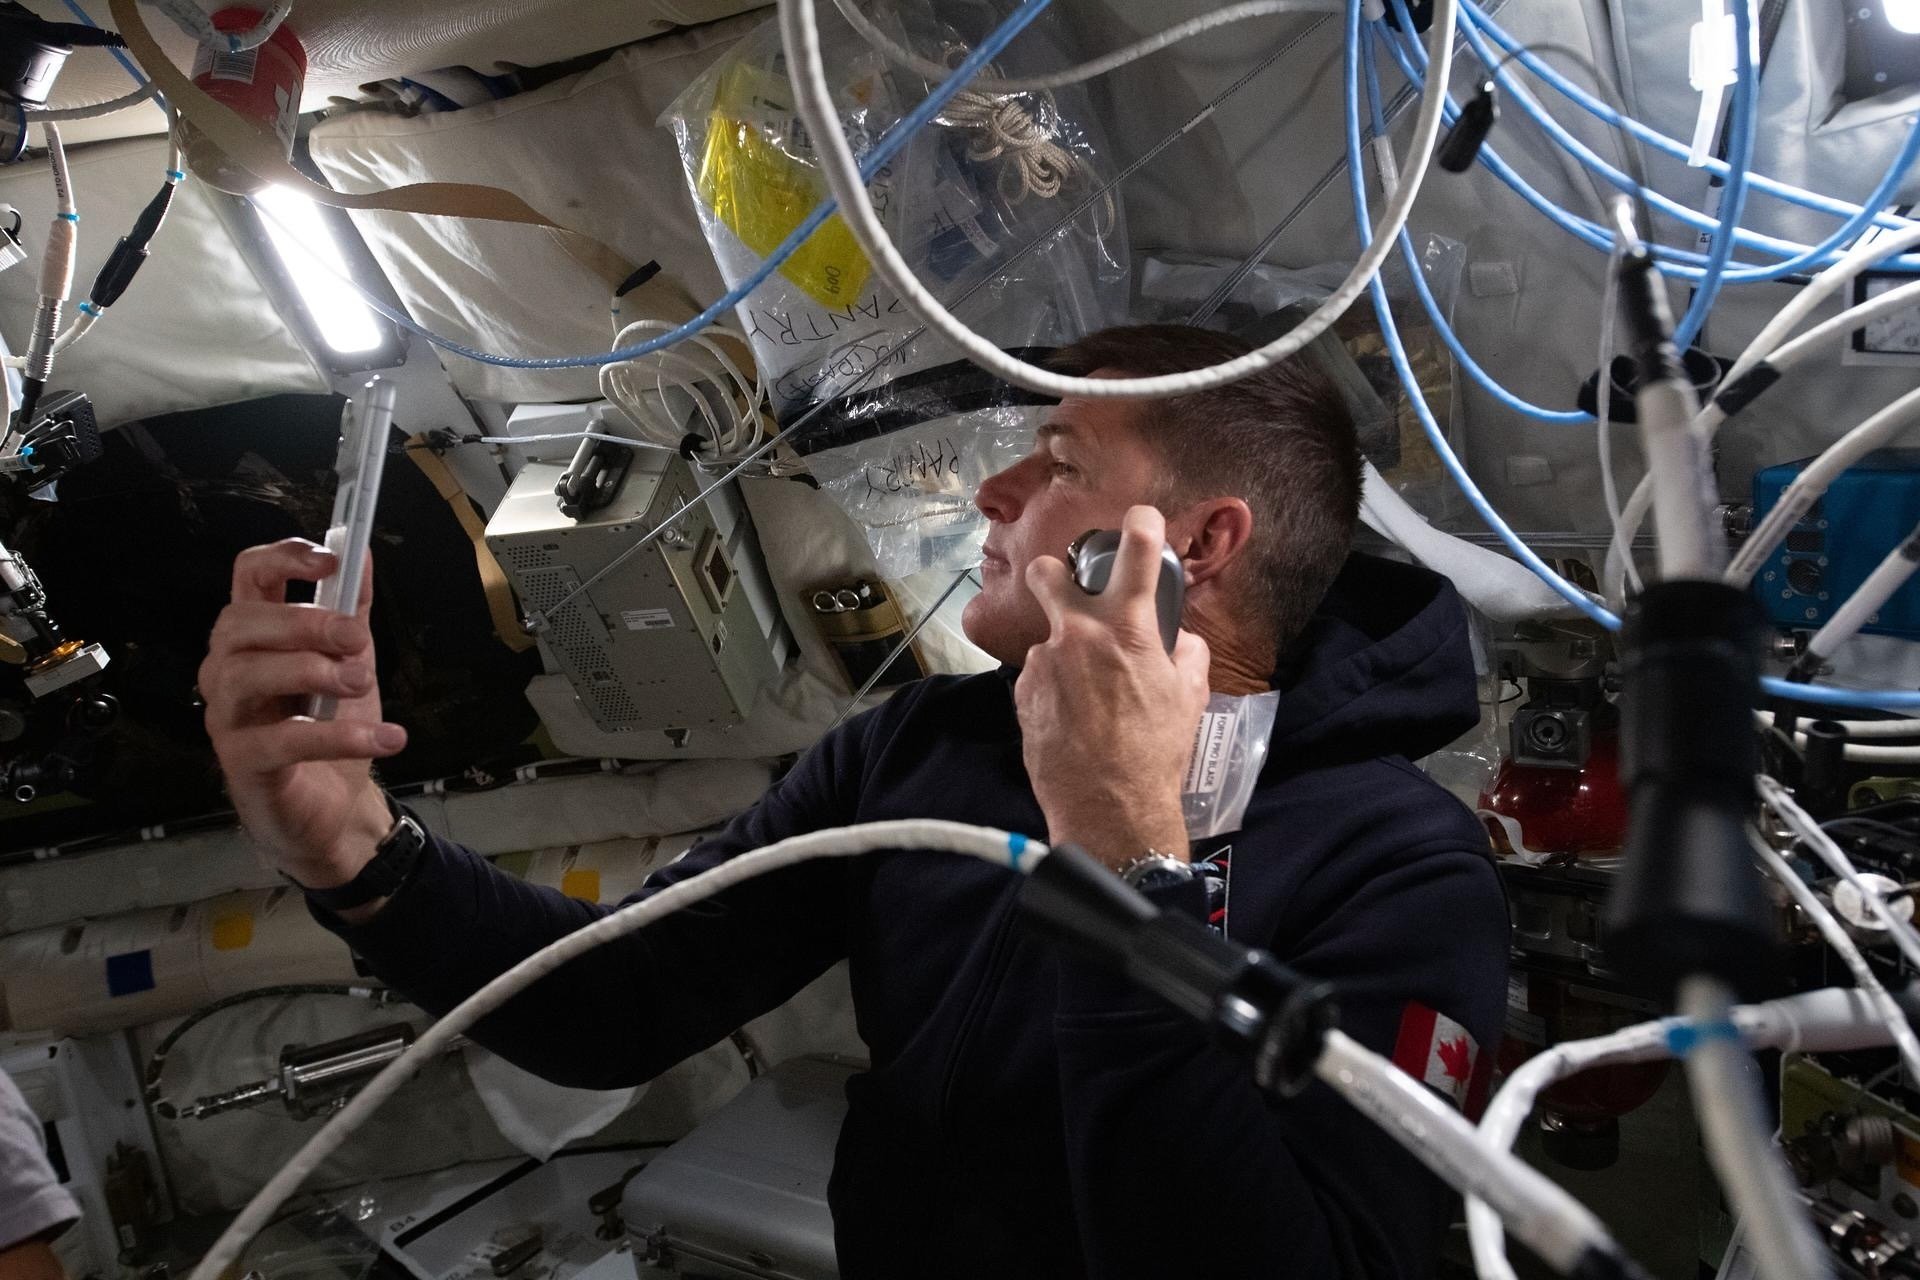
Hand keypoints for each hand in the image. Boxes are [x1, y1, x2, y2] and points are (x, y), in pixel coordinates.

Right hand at [199, 539, 405, 887]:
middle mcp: (227, 669)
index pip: (247, 577)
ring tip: (362, 683)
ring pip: (246, 674)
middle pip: (241, 622)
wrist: (335, 807)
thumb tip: (360, 551)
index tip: (332, 561)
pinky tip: (387, 738)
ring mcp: (228, 717)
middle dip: (304, 622)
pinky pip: (281, 741)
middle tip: (356, 639)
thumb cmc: (330, 727)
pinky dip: (339, 737)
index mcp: (254, 636)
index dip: (283, 558)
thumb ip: (353, 609)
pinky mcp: (244, 763)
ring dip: (313, 671)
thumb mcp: (350, 660)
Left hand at [1014, 506, 1209, 867]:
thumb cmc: (1155, 751)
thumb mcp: (1191, 696)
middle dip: (1052, 575)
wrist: (1109, 806)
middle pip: (1046, 573)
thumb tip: (1180, 638)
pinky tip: (1073, 720)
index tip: (1138, 519)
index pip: (1135, 551)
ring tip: (1088, 700)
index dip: (1140, 524)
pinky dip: (1055, 690)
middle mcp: (1078, 634)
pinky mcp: (1024, 693)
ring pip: (1049, 640)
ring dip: (1065, 657)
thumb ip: (1187, 653)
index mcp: (1128, 627)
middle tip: (1067, 592)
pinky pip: (1040, 678)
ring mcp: (1045, 663)